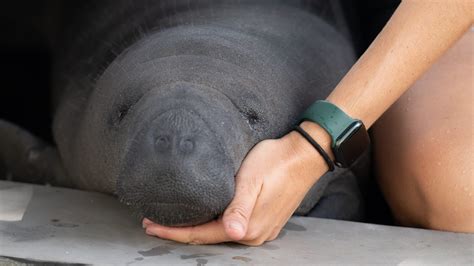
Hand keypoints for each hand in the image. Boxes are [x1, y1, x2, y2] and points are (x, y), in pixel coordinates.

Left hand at [143, 124, 328, 245]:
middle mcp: (254, 233)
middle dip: (181, 231)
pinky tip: (205, 214)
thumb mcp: (252, 181)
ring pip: (221, 233)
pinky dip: (214, 223)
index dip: (174, 232)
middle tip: (154, 222)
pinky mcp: (266, 220)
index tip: (150, 226)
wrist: (304, 155)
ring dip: (197, 227)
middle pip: (209, 238)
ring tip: (175, 219)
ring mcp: (262, 229)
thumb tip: (233, 233)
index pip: (202, 235)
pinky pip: (234, 227)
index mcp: (247, 227)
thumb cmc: (275, 162)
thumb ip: (240, 207)